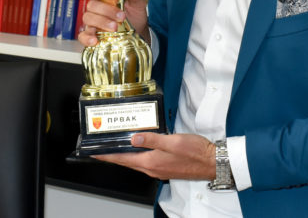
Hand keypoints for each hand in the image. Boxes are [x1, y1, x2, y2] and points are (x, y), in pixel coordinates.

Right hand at [77, 0, 148, 46]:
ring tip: (115, 27)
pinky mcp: (91, 35)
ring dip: (101, 22)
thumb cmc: (134, 15)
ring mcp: (92, 22)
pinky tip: (95, 40)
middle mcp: (95, 8)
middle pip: (91, 5)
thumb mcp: (136, 4)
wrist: (138, 32)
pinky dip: (87, 38)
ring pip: (88, 19)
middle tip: (121, 16)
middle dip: (106, 10)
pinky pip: (83, 37)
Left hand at [94, 133, 215, 180]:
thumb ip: (152, 139)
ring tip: (118, 145)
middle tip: (102, 147)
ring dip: (126, 155)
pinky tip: (140, 147)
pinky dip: (139, 155)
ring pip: (137, 162)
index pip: (123, 159)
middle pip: (127, 162)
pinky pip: (147, 161)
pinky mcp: (166, 167)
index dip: (107, 155)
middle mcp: (153, 169)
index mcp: (151, 163)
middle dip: (114, 155)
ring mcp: (160, 170)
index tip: (94, 152)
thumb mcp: (172, 141)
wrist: (213, 163)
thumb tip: (133, 138)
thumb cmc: (195, 152)